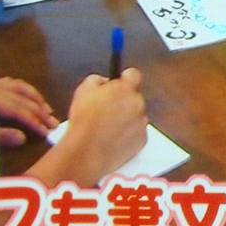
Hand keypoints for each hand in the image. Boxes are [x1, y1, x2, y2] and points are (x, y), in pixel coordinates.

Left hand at [0, 77, 58, 147]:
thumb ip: (1, 136)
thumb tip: (23, 138)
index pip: (18, 110)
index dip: (34, 121)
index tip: (46, 132)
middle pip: (23, 100)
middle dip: (40, 113)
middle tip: (54, 124)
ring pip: (21, 88)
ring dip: (37, 99)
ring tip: (49, 111)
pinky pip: (13, 83)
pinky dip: (26, 89)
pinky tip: (32, 96)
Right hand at [59, 68, 147, 183]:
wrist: (88, 150)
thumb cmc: (85, 121)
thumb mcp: (83, 90)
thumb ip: (97, 80)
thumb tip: (104, 82)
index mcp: (124, 89)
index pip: (133, 75)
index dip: (126, 78)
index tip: (120, 83)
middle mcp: (137, 103)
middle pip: (134, 97)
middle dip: (123, 101)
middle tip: (107, 110)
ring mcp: (142, 122)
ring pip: (136, 115)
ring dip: (127, 118)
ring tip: (108, 127)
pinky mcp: (142, 139)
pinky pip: (137, 132)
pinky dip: (128, 134)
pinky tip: (113, 138)